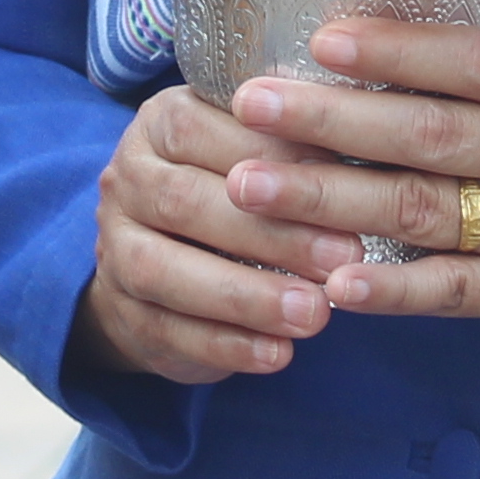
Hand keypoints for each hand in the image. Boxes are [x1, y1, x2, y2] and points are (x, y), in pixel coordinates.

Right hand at [69, 87, 339, 385]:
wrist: (159, 260)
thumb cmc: (231, 191)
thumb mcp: (255, 154)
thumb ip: (292, 148)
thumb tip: (365, 148)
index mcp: (160, 124)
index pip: (204, 128)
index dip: (273, 155)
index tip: (343, 181)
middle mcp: (125, 180)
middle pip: (184, 201)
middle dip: (269, 234)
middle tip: (342, 258)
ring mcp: (114, 249)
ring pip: (164, 271)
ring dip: (246, 296)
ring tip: (314, 314)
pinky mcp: (122, 313)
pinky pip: (167, 331)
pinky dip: (227, 345)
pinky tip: (279, 354)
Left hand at [219, 19, 479, 366]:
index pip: (474, 61)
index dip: (394, 50)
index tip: (320, 39)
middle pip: (430, 134)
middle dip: (330, 119)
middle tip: (250, 105)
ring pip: (426, 211)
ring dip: (329, 201)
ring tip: (251, 187)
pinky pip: (454, 293)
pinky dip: (392, 289)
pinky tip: (334, 284)